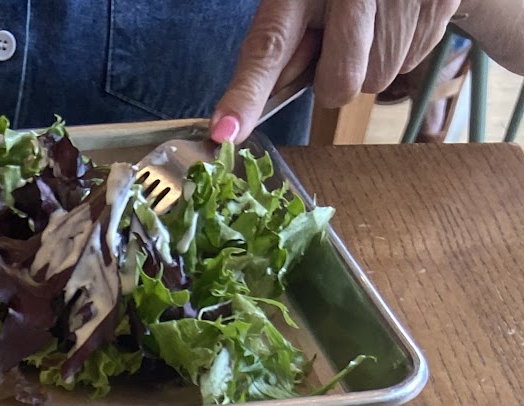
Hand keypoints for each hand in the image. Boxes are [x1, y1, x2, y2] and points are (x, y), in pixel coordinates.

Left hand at [210, 0, 460, 138]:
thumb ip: (282, 47)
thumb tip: (261, 104)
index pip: (269, 49)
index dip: (246, 96)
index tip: (224, 133)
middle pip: (341, 85)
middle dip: (338, 73)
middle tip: (343, 34)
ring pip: (380, 79)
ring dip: (373, 59)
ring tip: (374, 16)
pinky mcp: (440, 3)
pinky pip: (413, 60)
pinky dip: (403, 46)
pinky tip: (398, 12)